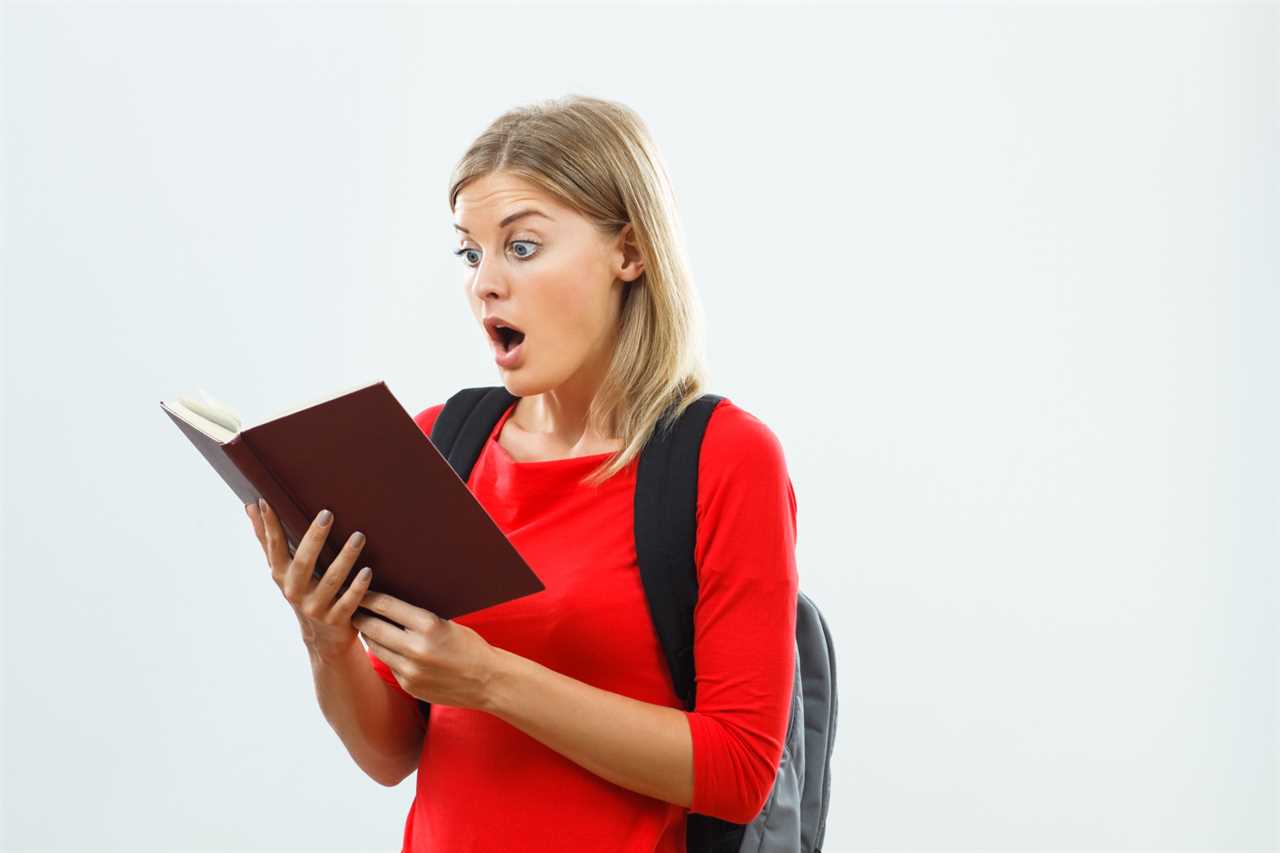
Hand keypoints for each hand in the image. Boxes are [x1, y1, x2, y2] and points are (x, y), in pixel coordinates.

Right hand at [246, 499, 371, 661]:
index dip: (268, 526)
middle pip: (303, 563)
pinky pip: (348, 602)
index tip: (266, 502)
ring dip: (345, 558)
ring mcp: (315, 607)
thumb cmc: (302, 592)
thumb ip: (268, 539)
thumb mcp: (283, 570)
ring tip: (359, 536)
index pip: (273, 547)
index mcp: (281, 575)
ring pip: (331, 581)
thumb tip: (250, 506)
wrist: (322, 638)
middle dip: (314, 538)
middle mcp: (295, 591)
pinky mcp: (336, 619)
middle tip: (327, 513)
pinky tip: (367, 571)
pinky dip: (358, 587)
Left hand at [354, 591, 502, 711]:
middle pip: (373, 627)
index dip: (368, 597)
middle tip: (352, 608)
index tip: (359, 592)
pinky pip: (389, 665)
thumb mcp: (447, 623)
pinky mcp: (409, 685)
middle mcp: (416, 648)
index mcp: (428, 625)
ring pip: (376, 648)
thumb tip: (388, 605)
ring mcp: (410, 670)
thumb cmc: (470, 646)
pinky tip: (386, 646)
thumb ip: (418, 618)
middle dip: (360, 616)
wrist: (488, 681)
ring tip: (365, 625)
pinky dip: (386, 654)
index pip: (386, 606)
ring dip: (370, 636)